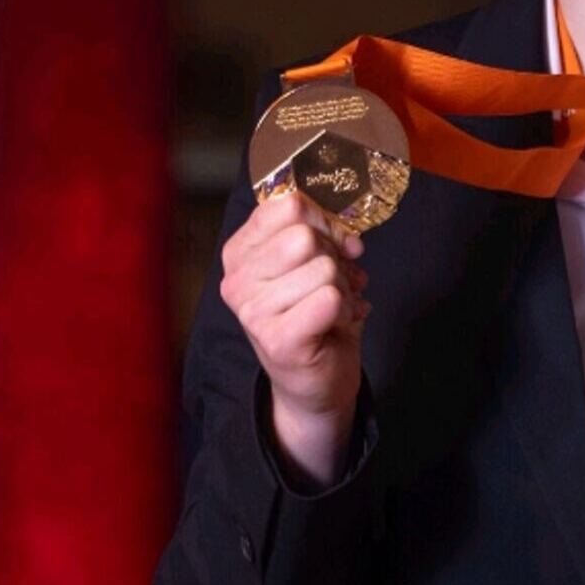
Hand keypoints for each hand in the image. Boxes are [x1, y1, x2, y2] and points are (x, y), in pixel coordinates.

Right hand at [219, 190, 370, 485]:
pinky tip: (337, 323)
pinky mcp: (277, 341)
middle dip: (335, 258)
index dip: (324, 220)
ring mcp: (252, 312)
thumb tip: (347, 223)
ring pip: (324, 268)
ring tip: (333, 306)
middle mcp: (236, 280)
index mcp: (240, 250)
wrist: (315, 379)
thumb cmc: (314, 311)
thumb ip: (319, 227)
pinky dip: (347, 309)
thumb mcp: (311, 259)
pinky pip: (329, 299)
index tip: (332, 243)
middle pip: (306, 236)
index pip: (289, 205)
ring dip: (343, 288)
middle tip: (333, 283)